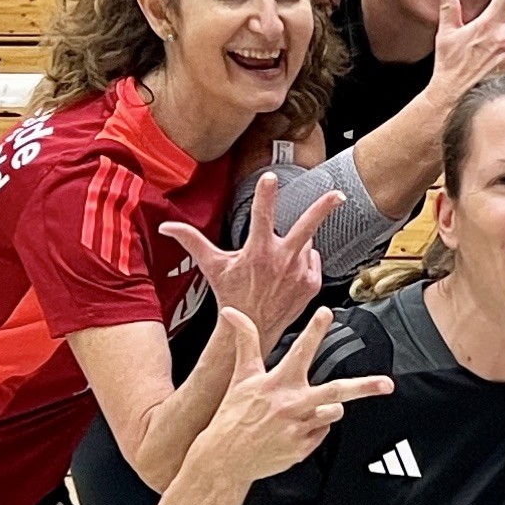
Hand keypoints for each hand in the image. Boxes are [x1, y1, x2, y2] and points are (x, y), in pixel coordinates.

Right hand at [166, 171, 344, 352]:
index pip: (261, 216)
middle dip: (323, 209)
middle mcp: (282, 260)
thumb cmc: (231, 294)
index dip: (265, 194)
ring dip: (296, 243)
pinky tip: (288, 271)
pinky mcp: (312, 283)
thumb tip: (167, 227)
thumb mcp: (212, 266)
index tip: (270, 176)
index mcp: (258, 251)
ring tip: (279, 259)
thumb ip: (192, 241)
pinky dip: (304, 260)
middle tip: (338, 195)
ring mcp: (300, 273)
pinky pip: (312, 260)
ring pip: (305, 242)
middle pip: (307, 227)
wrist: (253, 327)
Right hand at [195, 307, 395, 483]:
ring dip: (326, 409)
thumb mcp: (241, 377)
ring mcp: (299, 428)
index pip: (300, 351)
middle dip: (365, 387)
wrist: (224, 458)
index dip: (314, 330)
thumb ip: (246, 343)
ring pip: (334, 411)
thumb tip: (233, 313)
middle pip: (336, 390)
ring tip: (301, 412)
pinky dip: (314, 428)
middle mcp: (291, 404)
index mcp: (277, 383)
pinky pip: (323, 432)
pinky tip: (293, 430)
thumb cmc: (233, 415)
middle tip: (387, 384)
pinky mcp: (302, 448)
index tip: (327, 313)